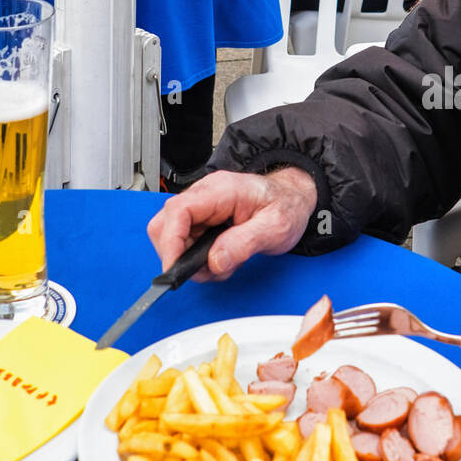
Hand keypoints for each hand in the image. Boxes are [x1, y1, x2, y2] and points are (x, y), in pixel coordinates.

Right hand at [146, 167, 317, 281]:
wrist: (294, 198)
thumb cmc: (287, 205)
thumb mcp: (275, 227)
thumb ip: (244, 243)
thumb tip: (214, 261)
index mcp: (221, 190)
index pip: (178, 211)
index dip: (170, 242)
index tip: (175, 268)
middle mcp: (205, 195)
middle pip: (165, 224)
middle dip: (178, 254)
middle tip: (205, 271)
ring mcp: (202, 206)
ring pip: (173, 236)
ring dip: (190, 259)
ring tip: (221, 265)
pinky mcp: (204, 218)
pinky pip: (186, 240)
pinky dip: (198, 258)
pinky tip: (221, 259)